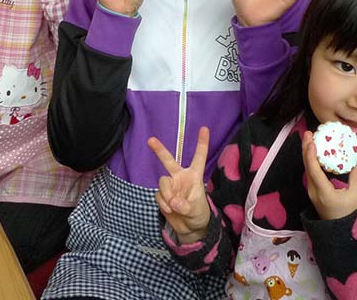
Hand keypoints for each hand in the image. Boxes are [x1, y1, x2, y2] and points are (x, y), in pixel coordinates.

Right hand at [148, 126, 211, 243]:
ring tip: (173, 206)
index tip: (205, 128)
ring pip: (162, 182)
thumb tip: (173, 202)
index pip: (199, 157)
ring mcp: (170, 186)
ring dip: (166, 194)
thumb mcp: (196, 210)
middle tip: (151, 140)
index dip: (202, 143)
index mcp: (194, 176)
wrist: (189, 228)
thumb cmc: (198, 214)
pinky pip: (158, 195)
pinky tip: (170, 210)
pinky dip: (163, 204)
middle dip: (159, 150)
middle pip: (168, 161)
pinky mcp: (162, 196)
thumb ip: (186, 206)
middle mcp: (180, 177)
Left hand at [301, 131, 356, 220]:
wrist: (339, 232)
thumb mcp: (356, 195)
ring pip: (306, 168)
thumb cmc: (349, 214)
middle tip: (308, 133)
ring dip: (307, 153)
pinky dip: (310, 160)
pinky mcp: (312, 190)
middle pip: (306, 167)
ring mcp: (311, 191)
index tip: (311, 141)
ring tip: (310, 138)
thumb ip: (356, 176)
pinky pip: (309, 172)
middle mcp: (313, 191)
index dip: (311, 155)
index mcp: (323, 192)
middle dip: (306, 148)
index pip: (314, 171)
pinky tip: (314, 151)